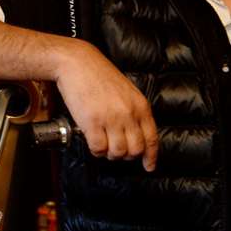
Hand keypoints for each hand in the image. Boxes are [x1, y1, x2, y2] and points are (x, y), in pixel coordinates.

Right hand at [53, 41, 158, 170]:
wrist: (78, 63)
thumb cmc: (100, 76)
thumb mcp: (127, 92)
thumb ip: (134, 111)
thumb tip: (136, 134)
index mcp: (140, 106)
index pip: (151, 138)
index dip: (151, 156)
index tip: (149, 166)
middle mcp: (129, 114)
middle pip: (135, 150)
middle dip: (126, 156)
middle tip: (116, 151)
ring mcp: (111, 118)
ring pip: (118, 152)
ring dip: (109, 154)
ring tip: (103, 144)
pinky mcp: (92, 122)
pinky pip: (98, 148)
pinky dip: (96, 151)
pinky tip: (93, 142)